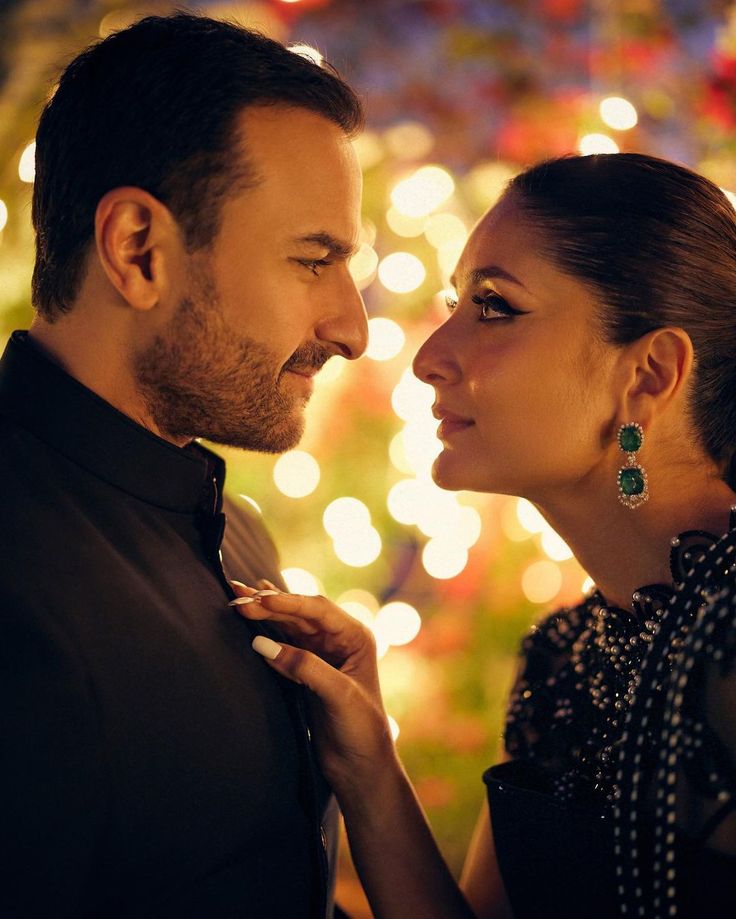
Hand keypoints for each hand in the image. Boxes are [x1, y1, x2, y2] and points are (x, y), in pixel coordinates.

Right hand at [230, 581, 397, 794]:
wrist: (360, 767)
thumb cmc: (361, 730)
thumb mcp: (338, 696)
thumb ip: (305, 667)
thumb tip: (262, 644)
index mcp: (355, 637)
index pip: (318, 609)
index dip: (287, 602)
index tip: (259, 599)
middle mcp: (339, 639)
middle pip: (299, 613)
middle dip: (269, 604)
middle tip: (237, 598)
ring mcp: (322, 653)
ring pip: (289, 625)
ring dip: (264, 612)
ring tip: (236, 599)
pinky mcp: (307, 669)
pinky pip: (284, 642)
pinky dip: (266, 630)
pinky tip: (253, 615)